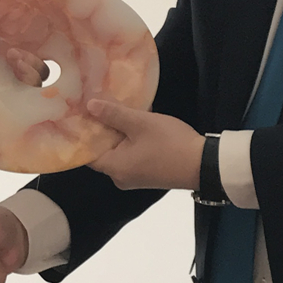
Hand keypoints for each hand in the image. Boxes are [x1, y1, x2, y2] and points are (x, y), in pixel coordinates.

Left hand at [86, 100, 204, 190]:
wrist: (204, 165)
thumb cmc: (169, 144)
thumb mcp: (140, 124)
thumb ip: (114, 114)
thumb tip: (90, 107)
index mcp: (114, 168)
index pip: (86, 152)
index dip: (82, 133)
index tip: (78, 114)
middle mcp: (120, 177)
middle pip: (103, 151)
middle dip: (101, 129)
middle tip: (96, 106)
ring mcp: (135, 177)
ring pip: (119, 151)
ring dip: (118, 132)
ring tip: (114, 108)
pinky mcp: (147, 173)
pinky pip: (131, 154)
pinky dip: (130, 140)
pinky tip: (134, 121)